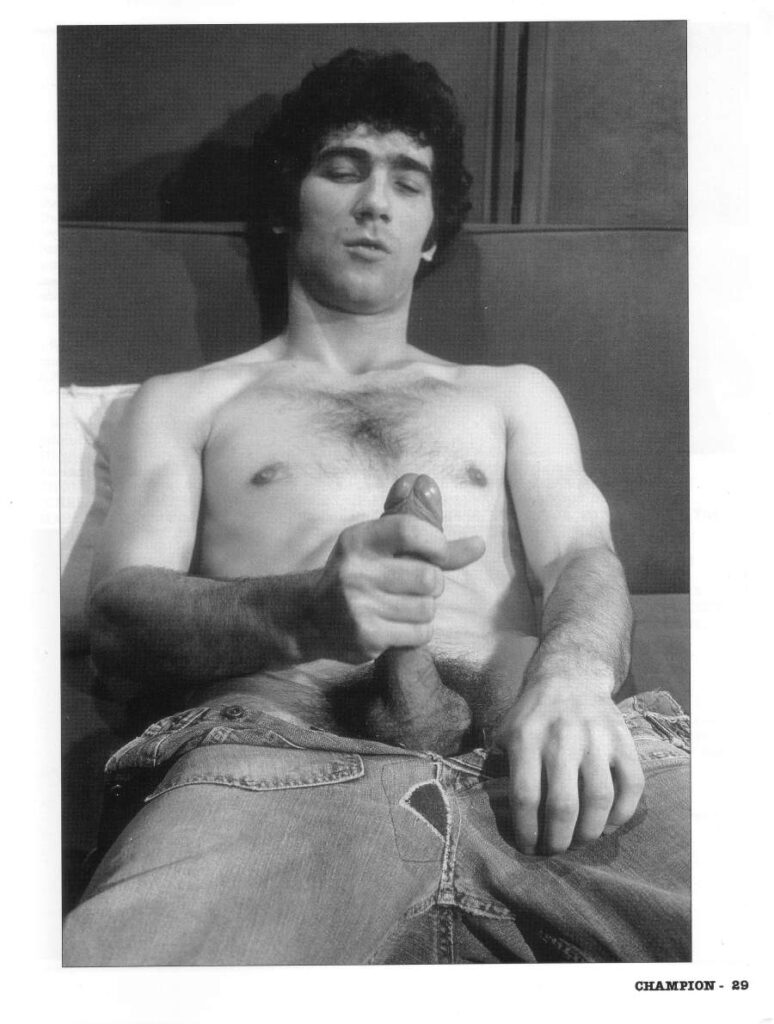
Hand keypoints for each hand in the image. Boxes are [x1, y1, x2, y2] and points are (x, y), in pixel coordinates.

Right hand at [312, 515, 484, 662]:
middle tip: (416, 587)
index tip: (438, 553)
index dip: (436, 543)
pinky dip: (418, 631)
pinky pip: (420, 633)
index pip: (410, 529)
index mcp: (358, 539)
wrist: (311, 618)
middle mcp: (355, 570)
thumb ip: (428, 541)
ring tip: (402, 607)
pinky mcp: (367, 637)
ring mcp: (359, 606)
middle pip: (428, 576)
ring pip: (427, 608)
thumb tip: (479, 544)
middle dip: (432, 584)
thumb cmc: (359, 575)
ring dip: (424, 610)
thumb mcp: (380, 547)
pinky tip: (397, 626)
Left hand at [491, 672, 643, 855]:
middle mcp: (562, 738)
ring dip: (590, 832)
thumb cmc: (533, 715)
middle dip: (558, 839)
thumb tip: (497, 814)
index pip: (525, 796)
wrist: (570, 677)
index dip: (526, 830)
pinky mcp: (624, 741)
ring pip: (599, 799)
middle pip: (563, 805)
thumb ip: (499, 766)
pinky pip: (632, 786)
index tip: (528, 847)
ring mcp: (597, 739)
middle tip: (556, 850)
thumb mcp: (505, 731)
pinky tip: (608, 825)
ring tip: (580, 841)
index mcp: (527, 738)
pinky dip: (622, 814)